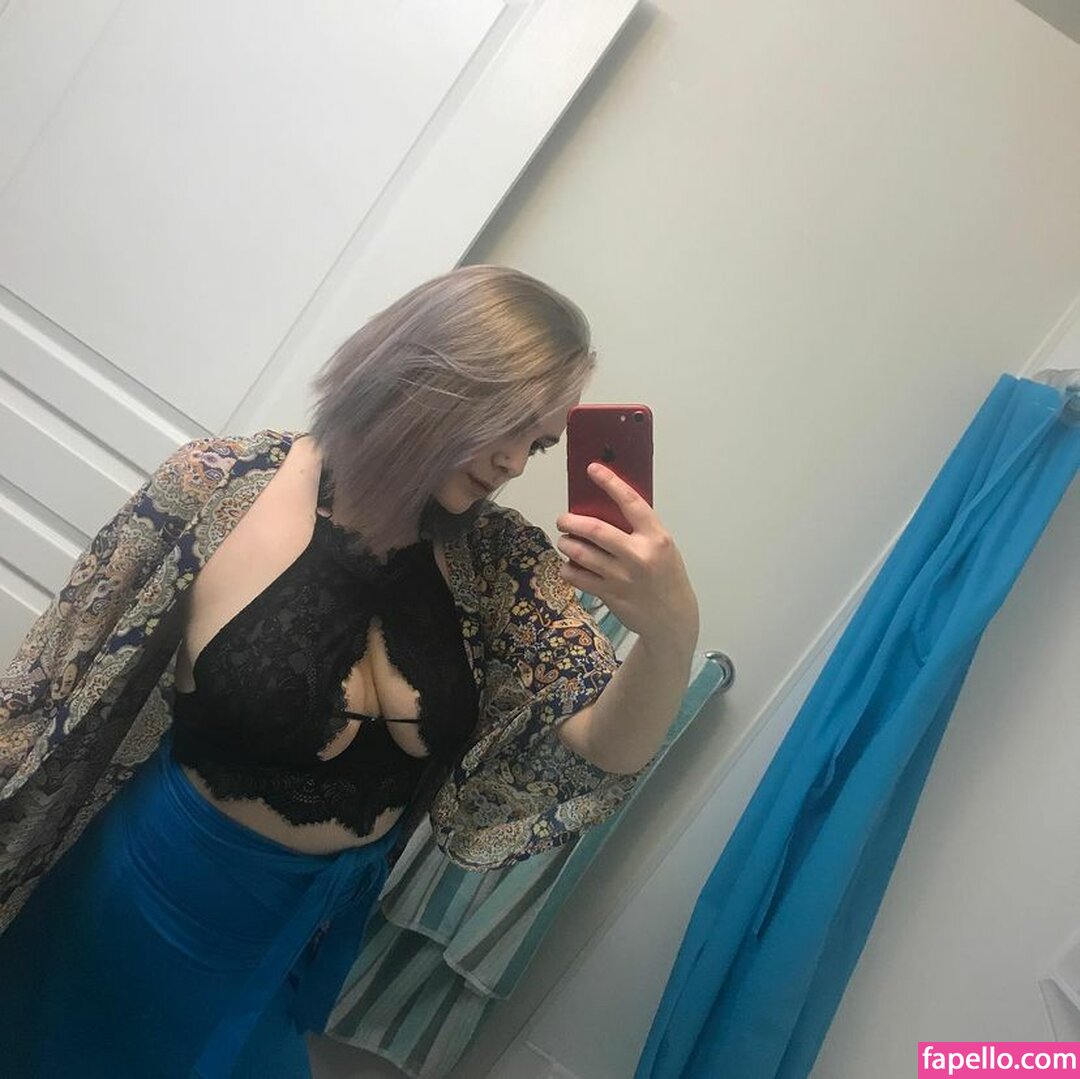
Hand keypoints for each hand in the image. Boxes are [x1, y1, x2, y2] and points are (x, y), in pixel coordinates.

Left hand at [554, 462, 698, 646]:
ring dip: (566, 544)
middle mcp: (639, 555)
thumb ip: (639, 530)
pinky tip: (569, 565)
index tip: (593, 469)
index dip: (610, 483)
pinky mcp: (610, 595)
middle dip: (571, 521)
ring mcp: (622, 577)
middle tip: (563, 520)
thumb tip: (604, 507)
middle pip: (595, 529)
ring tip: (565, 541)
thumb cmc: (666, 576)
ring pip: (581, 553)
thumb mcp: (662, 547)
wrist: (673, 618)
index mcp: (656, 538)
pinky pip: (577, 577)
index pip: (631, 502)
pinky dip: (568, 568)